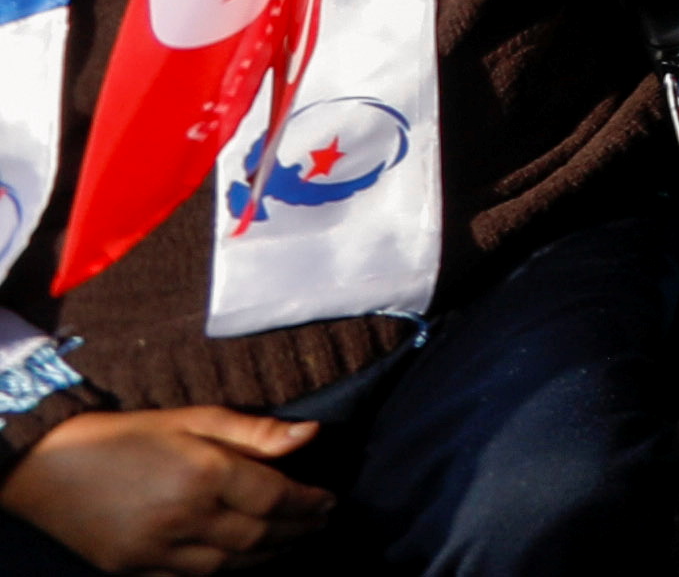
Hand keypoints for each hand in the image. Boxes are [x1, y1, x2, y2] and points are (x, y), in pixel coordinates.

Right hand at [0, 409, 328, 573]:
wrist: (48, 466)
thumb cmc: (125, 434)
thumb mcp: (193, 418)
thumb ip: (255, 431)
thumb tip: (312, 434)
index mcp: (203, 473)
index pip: (275, 496)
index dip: (309, 501)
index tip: (330, 500)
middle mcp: (184, 517)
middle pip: (257, 536)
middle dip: (296, 532)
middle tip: (319, 524)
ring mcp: (156, 550)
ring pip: (228, 564)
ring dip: (266, 556)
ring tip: (290, 543)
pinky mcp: (133, 569)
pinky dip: (223, 570)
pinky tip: (240, 559)